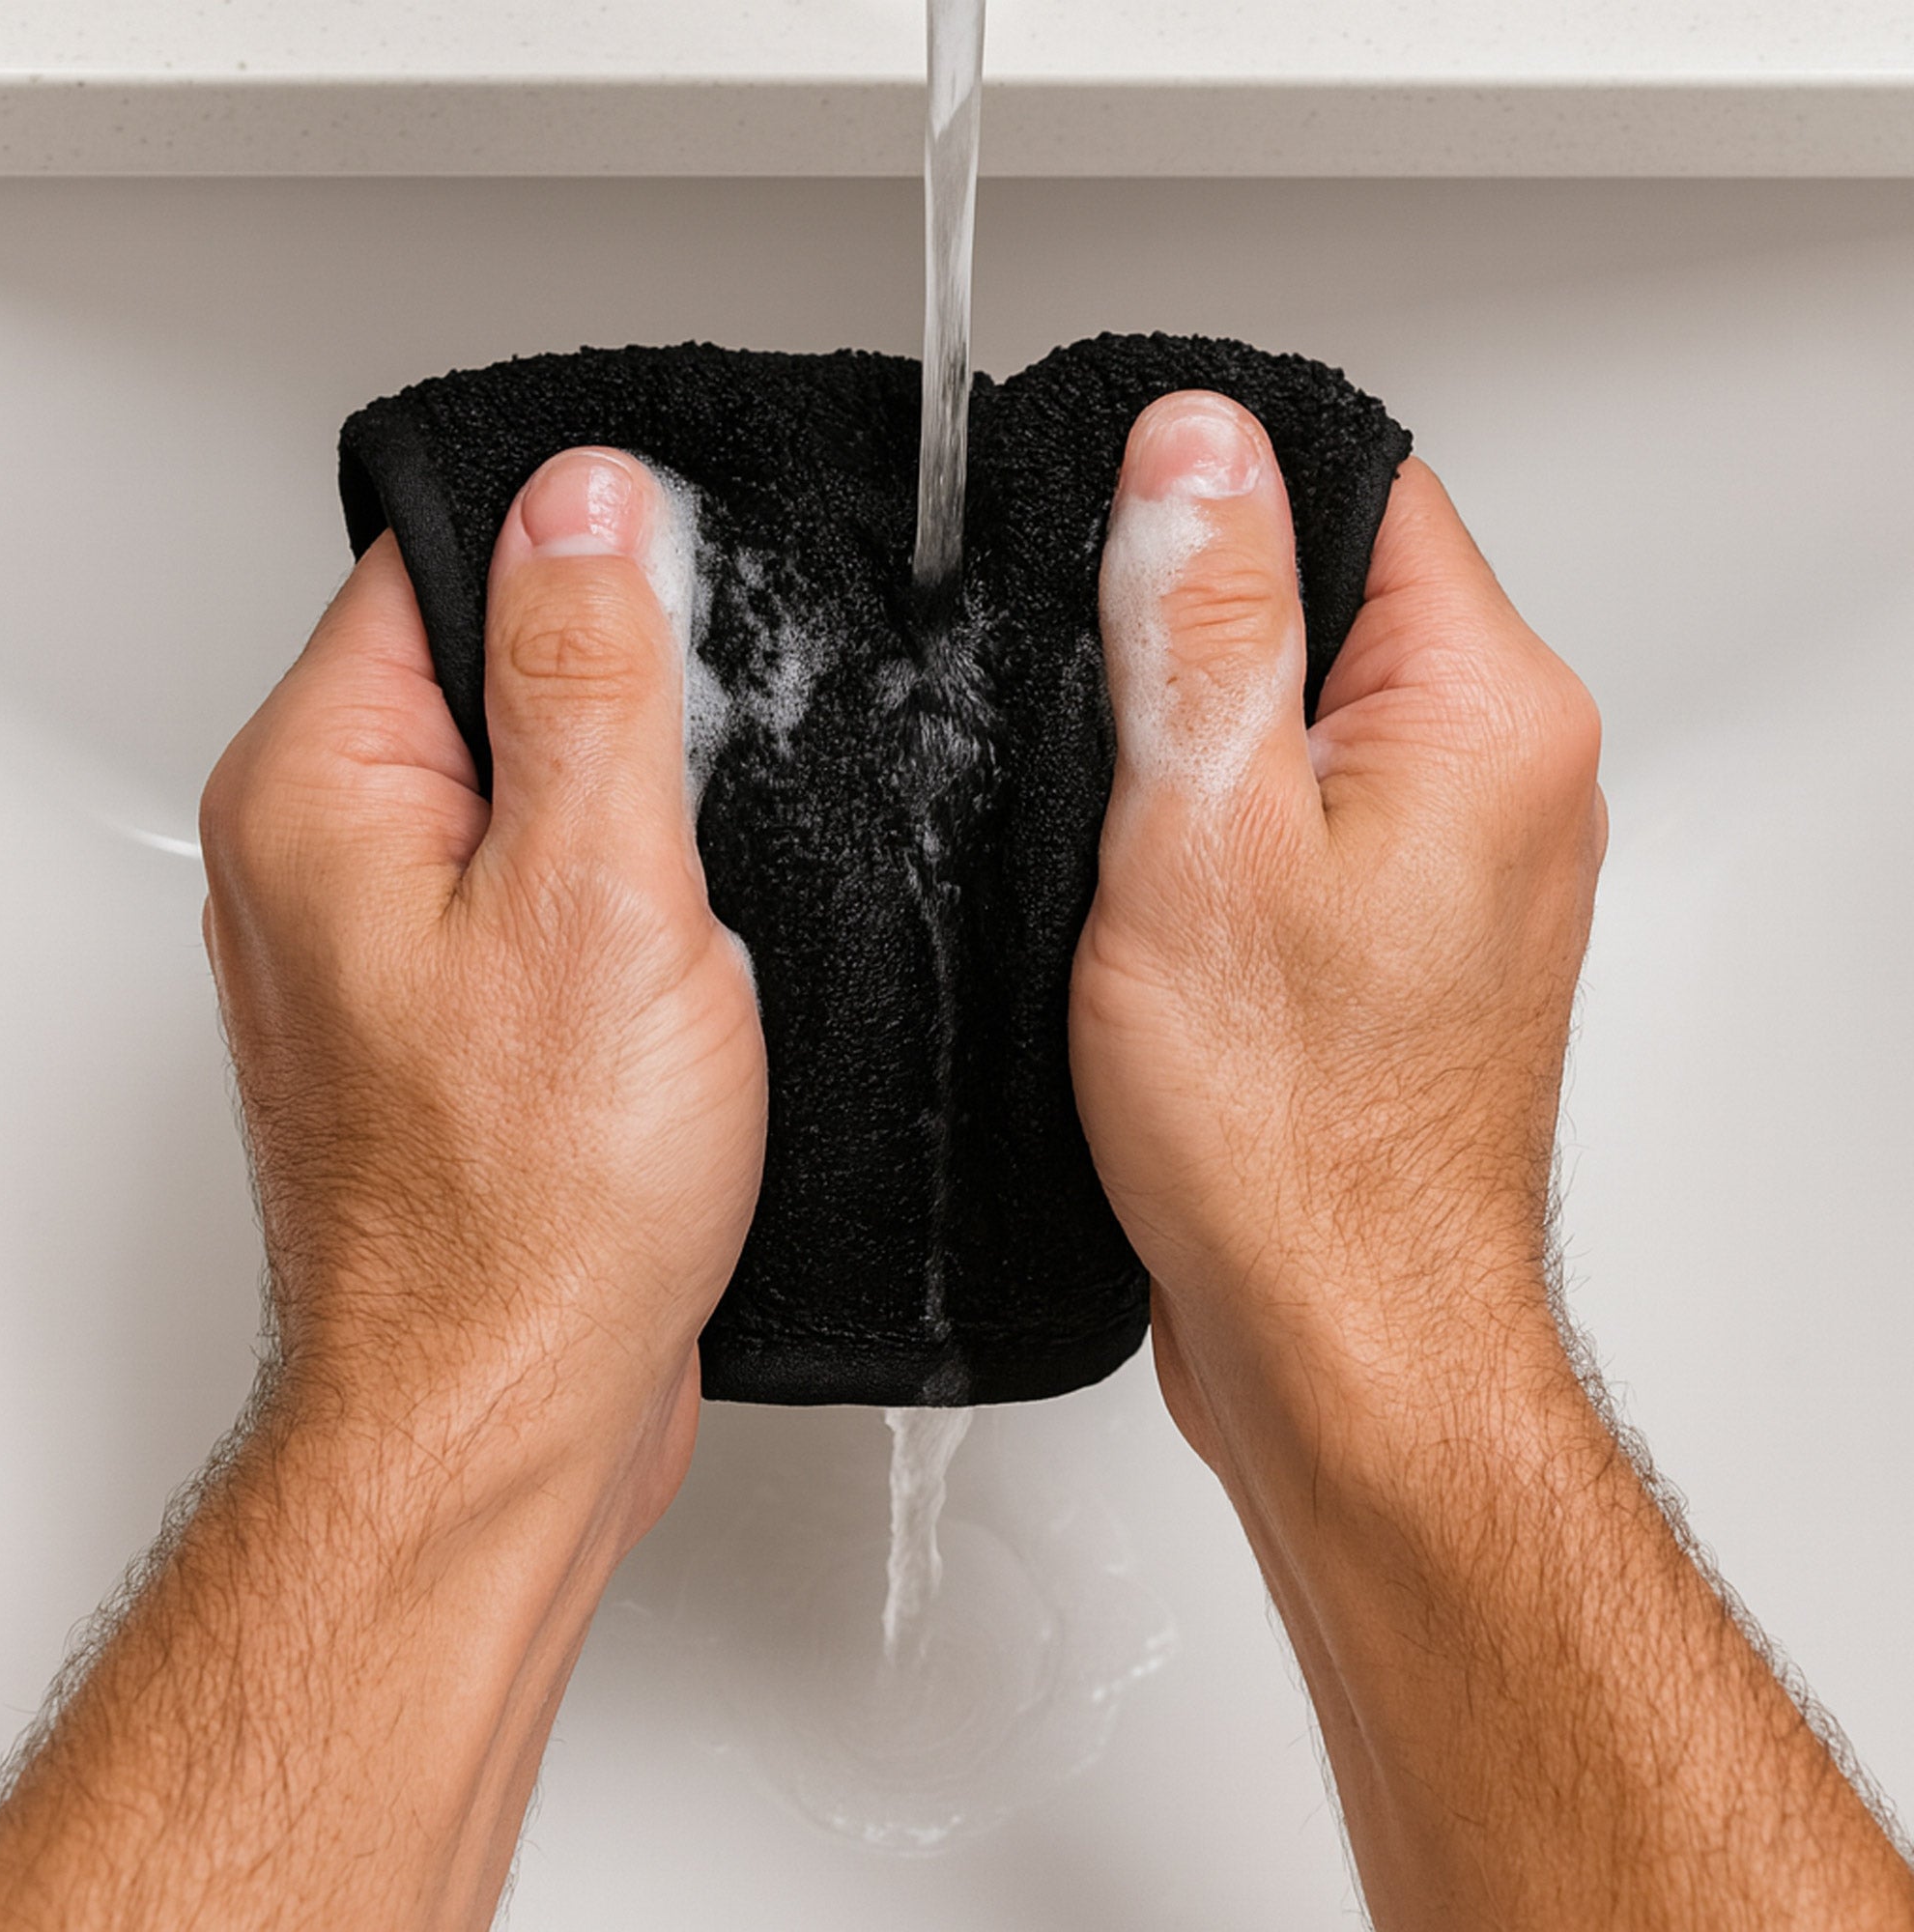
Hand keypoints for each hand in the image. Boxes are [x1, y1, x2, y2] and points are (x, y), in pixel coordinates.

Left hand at [200, 444, 766, 1536]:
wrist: (508, 1412)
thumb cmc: (533, 1206)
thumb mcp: (598, 892)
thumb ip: (590, 674)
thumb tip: (586, 500)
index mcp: (321, 790)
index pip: (443, 566)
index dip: (588, 569)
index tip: (689, 638)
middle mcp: (320, 859)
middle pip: (486, 676)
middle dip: (620, 707)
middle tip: (700, 800)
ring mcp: (378, 947)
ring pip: (523, 795)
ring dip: (628, 821)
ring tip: (687, 900)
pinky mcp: (444, 1023)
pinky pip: (535, 900)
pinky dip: (615, 909)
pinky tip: (669, 968)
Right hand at [1070, 389, 1603, 1480]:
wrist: (1343, 1338)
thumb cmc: (1294, 1138)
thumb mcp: (1200, 832)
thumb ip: (1203, 622)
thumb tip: (1196, 446)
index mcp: (1487, 713)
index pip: (1361, 491)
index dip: (1216, 508)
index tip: (1120, 582)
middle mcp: (1510, 780)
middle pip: (1336, 606)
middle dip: (1203, 650)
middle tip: (1120, 756)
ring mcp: (1467, 868)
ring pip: (1316, 724)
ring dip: (1211, 760)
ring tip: (1147, 852)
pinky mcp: (1413, 942)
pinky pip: (1316, 824)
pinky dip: (1234, 841)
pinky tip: (1175, 910)